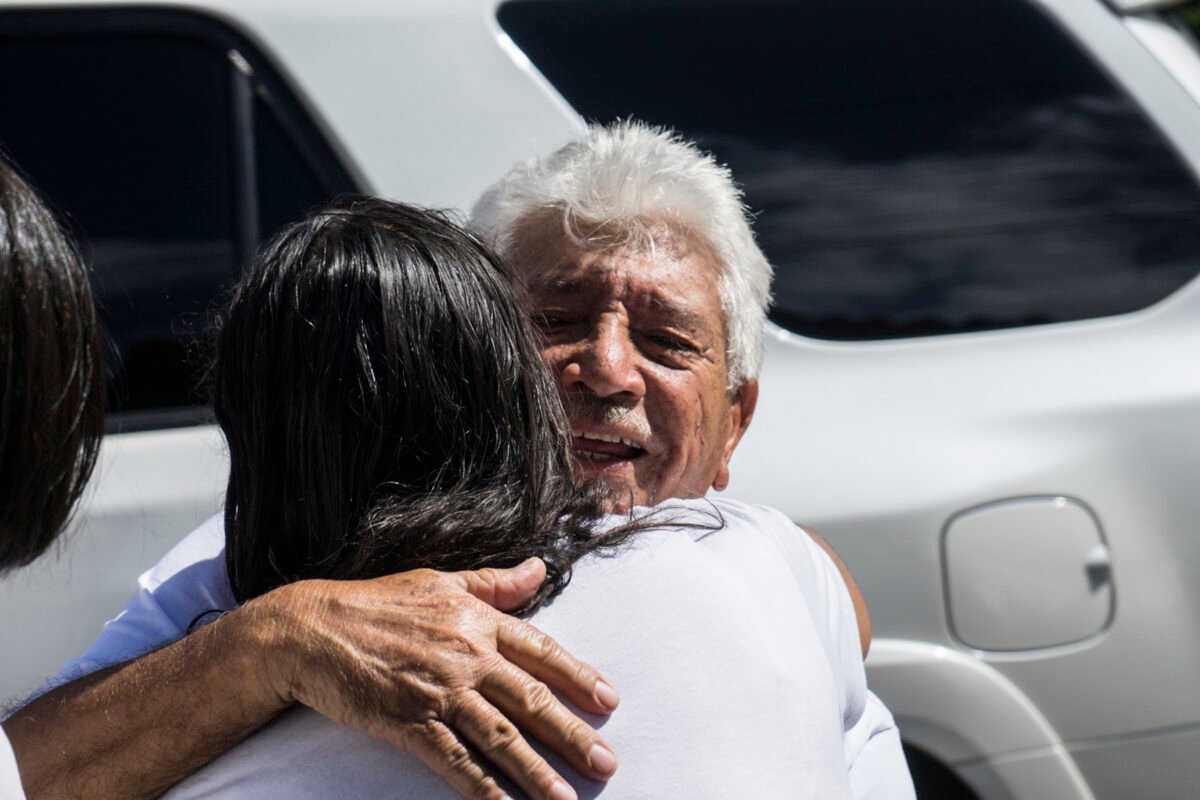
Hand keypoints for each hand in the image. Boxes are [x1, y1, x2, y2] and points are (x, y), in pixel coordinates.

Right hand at [255, 558, 618, 799]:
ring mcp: (439, 691)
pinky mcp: (410, 723)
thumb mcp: (440, 581)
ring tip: (567, 798)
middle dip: (572, 734)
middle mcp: (467, 655)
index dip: (577, 676)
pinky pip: (455, 762)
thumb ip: (494, 583)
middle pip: (530, 700)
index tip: (608, 700)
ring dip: (537, 771)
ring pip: (500, 737)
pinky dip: (483, 788)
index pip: (541, 650)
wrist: (311, 629)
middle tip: (606, 762)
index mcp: (477, 620)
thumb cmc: (376, 603)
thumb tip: (539, 569)